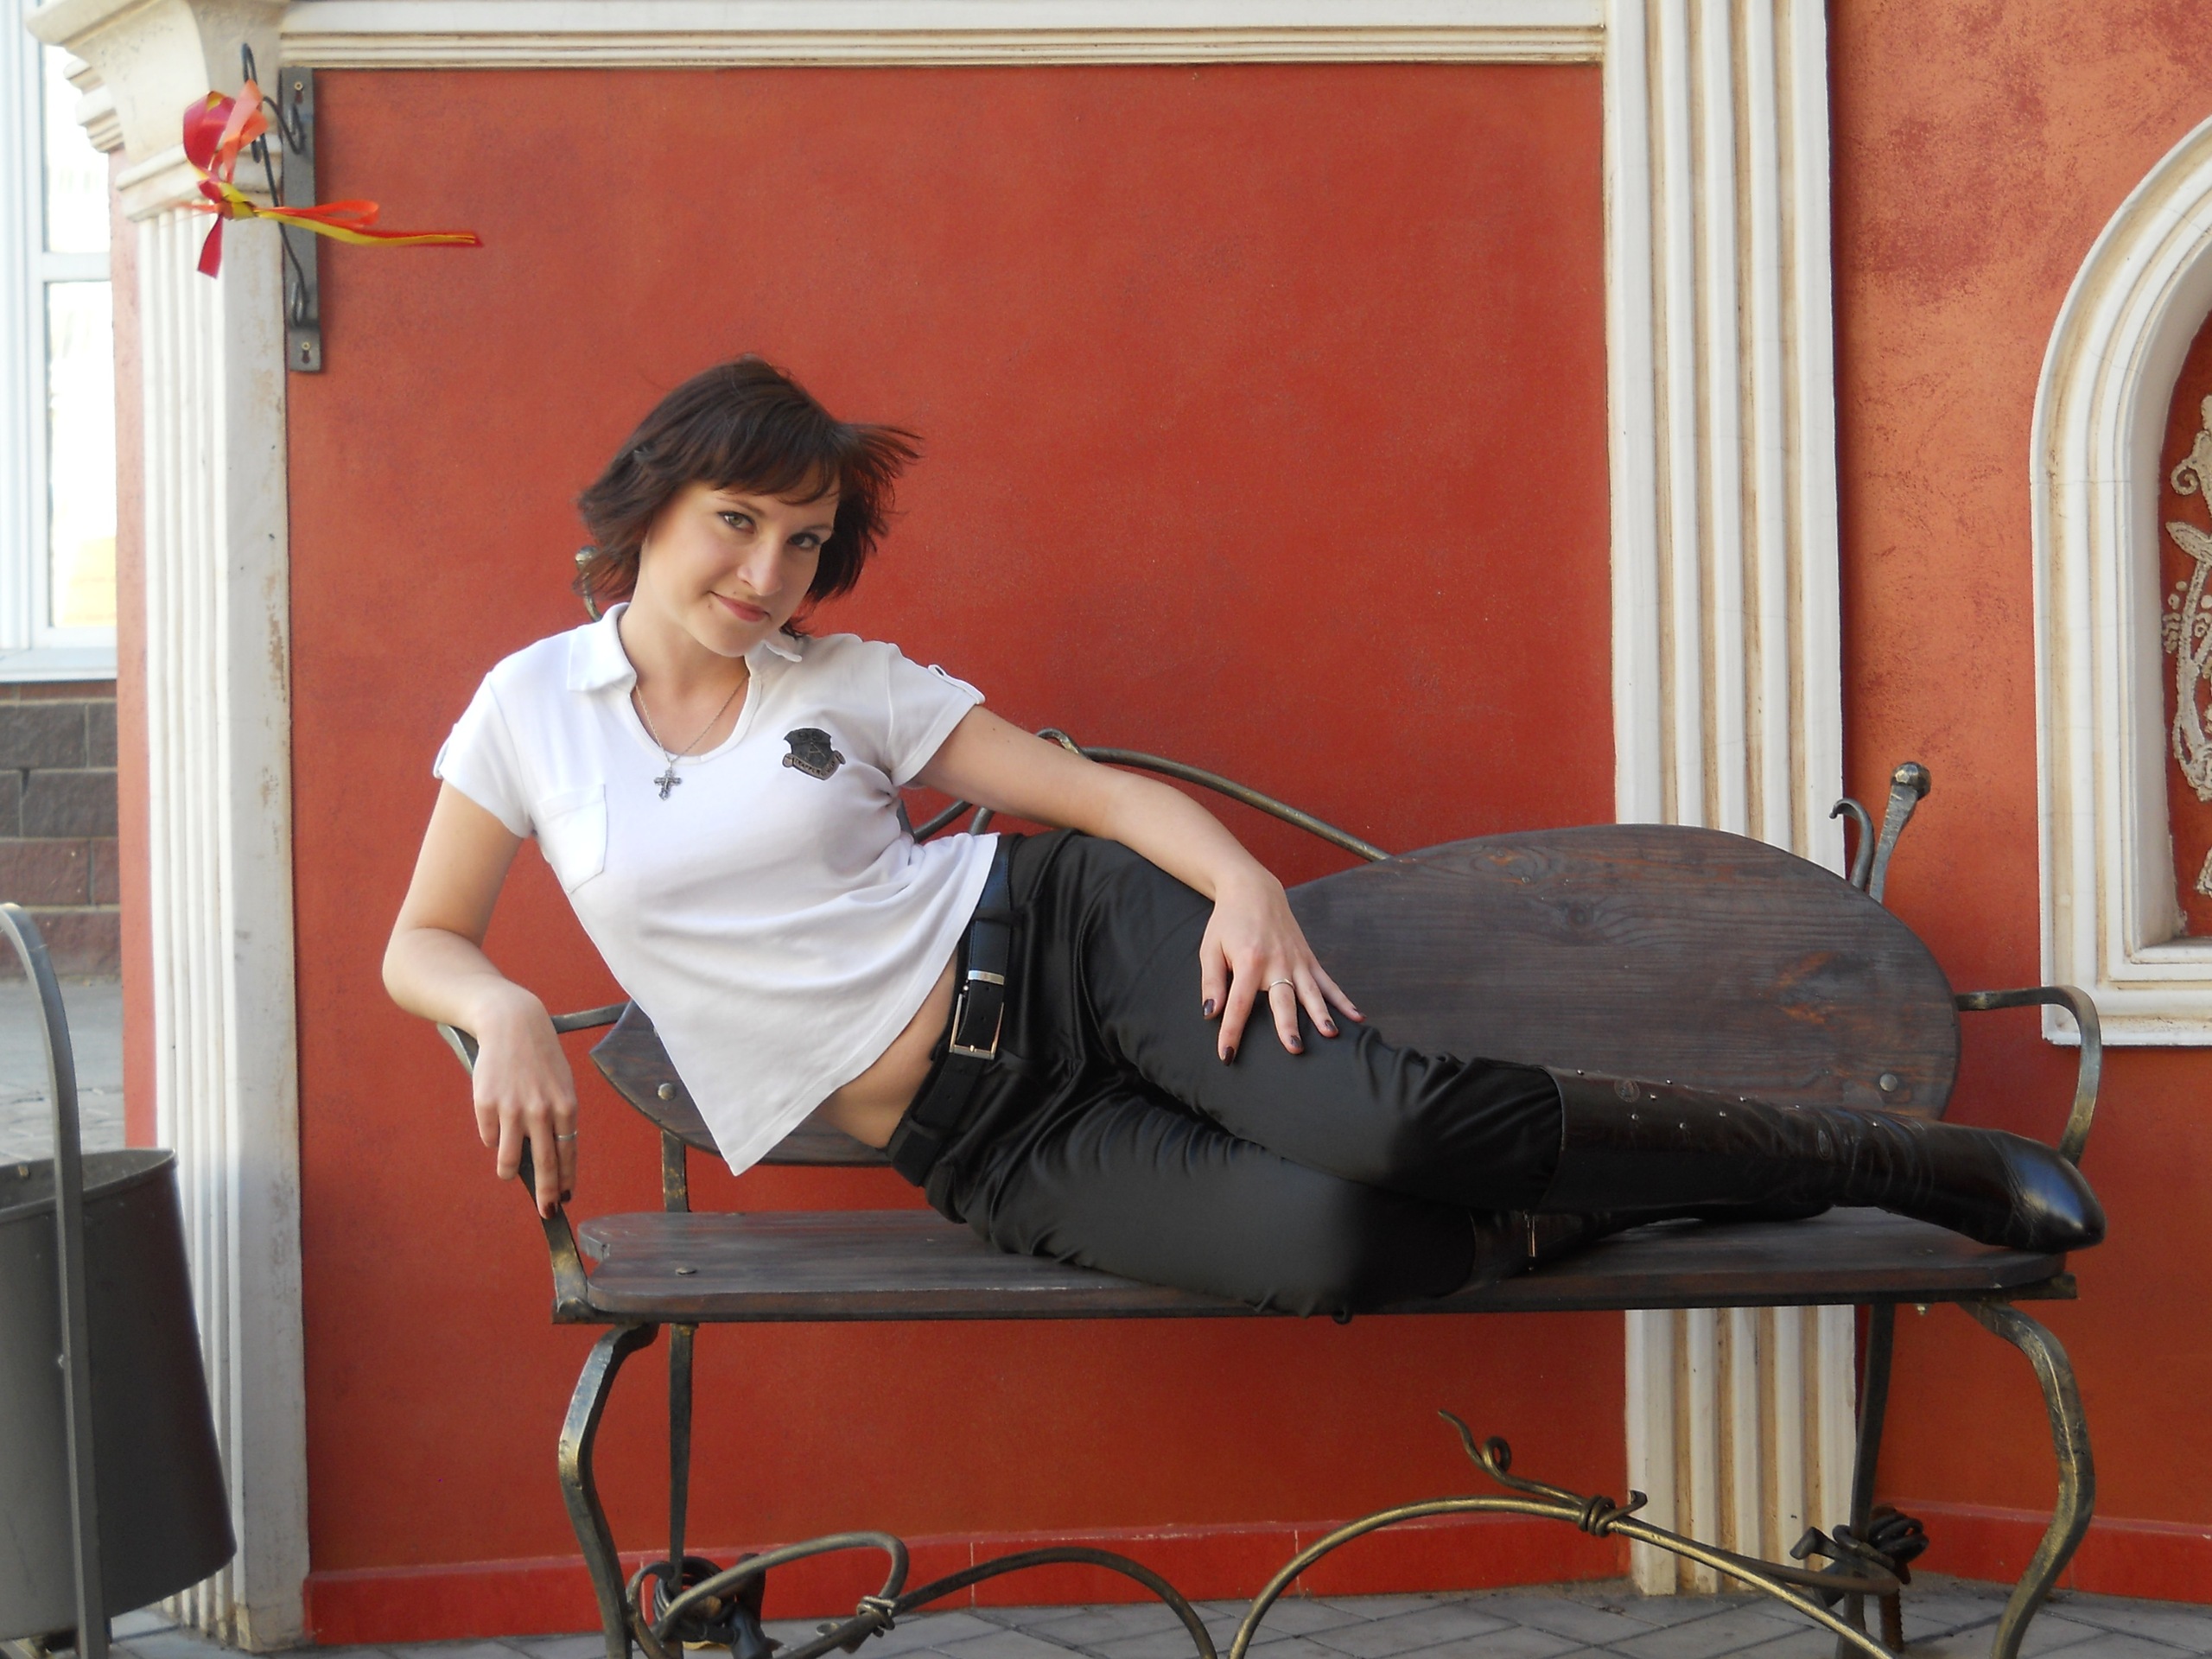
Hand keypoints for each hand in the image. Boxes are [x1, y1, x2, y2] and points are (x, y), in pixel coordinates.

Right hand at [467, 988, 578, 1217]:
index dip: (565, 1180)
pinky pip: (488, 1135)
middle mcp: (541, 1110)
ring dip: (507, 1171)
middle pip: (544, 1164)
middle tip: (547, 1212)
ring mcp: (512, 1108)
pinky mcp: (486, 1104)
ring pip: (508, 1157)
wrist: (511, 1023)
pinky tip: (494, 1121)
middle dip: (545, 1193)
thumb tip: (554, 1157)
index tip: (565, 1199)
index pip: (567, 1154)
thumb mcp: (561, 1084)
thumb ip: (559, 1118)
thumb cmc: (540, 1057)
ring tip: (506, 1172)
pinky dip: (491, 1136)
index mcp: (565, 1106)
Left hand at [1200, 868, 1362, 1061]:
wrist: (1253, 891)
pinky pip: (1327, 982)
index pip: (1239, 1003)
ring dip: (1321, 1014)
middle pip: (1283, 999)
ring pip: (1311, 992)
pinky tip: (1356, 1016)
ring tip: (1330, 1034)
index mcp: (1249, 961)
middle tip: (1294, 1049)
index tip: (1227, 1055)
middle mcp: (1277, 961)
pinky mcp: (1308, 958)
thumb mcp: (1210, 949)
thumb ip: (1212, 982)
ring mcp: (1296, 960)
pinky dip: (1342, 999)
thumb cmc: (1228, 922)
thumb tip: (1212, 1013)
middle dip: (1288, 1026)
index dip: (1232, 1031)